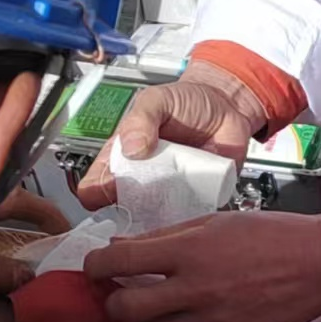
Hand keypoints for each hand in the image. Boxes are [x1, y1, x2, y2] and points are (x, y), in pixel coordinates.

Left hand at [75, 210, 320, 321]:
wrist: (320, 265)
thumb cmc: (268, 234)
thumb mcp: (213, 223)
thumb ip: (165, 238)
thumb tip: (121, 246)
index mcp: (187, 252)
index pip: (116, 262)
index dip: (95, 266)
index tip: (96, 268)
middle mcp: (194, 290)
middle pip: (125, 309)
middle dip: (114, 303)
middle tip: (122, 294)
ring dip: (149, 321)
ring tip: (163, 306)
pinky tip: (196, 317)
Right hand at [76, 64, 268, 208]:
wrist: (226, 105)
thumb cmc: (185, 102)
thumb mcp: (157, 100)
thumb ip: (141, 118)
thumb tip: (132, 147)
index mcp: (124, 155)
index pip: (97, 181)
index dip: (93, 193)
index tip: (99, 199)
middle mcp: (143, 178)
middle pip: (123, 206)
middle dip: (123, 213)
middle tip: (133, 208)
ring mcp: (168, 191)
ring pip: (153, 217)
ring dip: (153, 221)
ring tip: (157, 216)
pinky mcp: (196, 197)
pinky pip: (186, 217)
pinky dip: (185, 221)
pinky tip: (184, 220)